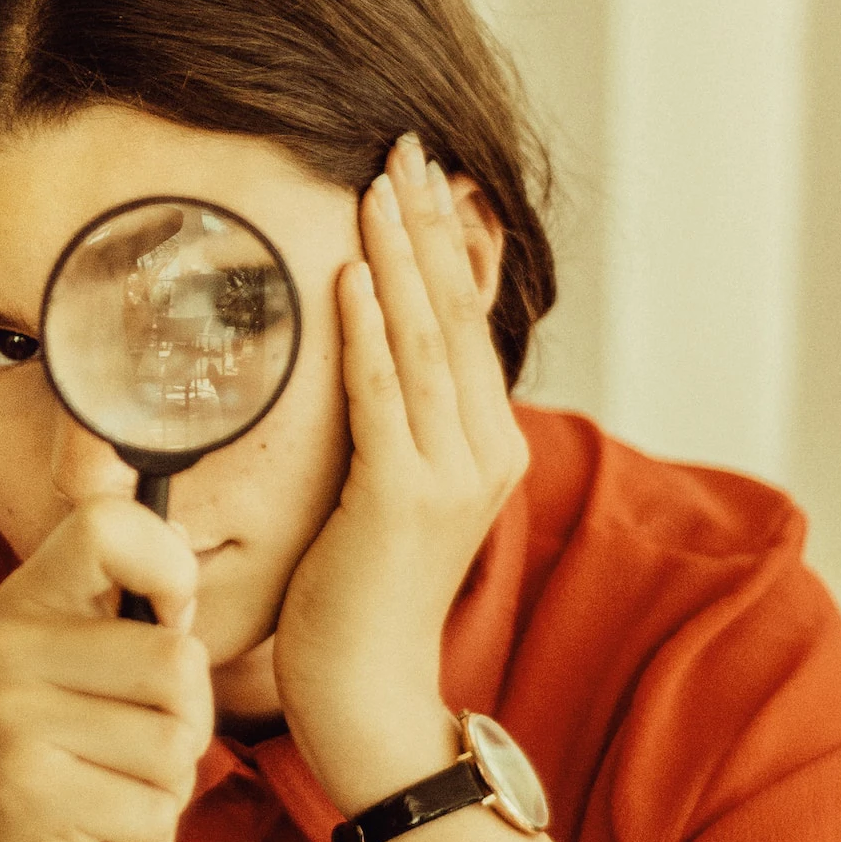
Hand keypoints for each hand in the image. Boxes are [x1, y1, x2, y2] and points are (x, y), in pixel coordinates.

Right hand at [0, 495, 214, 841]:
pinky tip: (95, 841)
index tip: (169, 624)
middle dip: (187, 726)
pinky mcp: (23, 791)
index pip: (109, 524)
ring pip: (177, 738)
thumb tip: (181, 528)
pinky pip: (158, 806)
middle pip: (177, 657)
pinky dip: (147, 838)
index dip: (170, 571)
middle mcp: (3, 649)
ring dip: (167, 789)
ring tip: (109, 798)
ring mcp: (6, 718)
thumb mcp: (113, 685)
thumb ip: (143, 612)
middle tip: (128, 758)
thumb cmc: (88, 786)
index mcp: (26, 606)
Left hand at [274, 134, 529, 813]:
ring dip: (397, 256)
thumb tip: (379, 356)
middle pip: (456, 315)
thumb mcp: (394, 495)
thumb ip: (402, 427)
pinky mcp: (405, 499)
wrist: (369, 694)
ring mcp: (452, 476)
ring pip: (424, 341)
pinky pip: (385, 395)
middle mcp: (487, 452)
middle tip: (403, 147)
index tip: (422, 177)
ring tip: (377, 186)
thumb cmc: (361, 597)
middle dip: (427, 225)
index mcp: (491, 446)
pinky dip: (367, 331)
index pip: (468, 324)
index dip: (446, 245)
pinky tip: (349, 276)